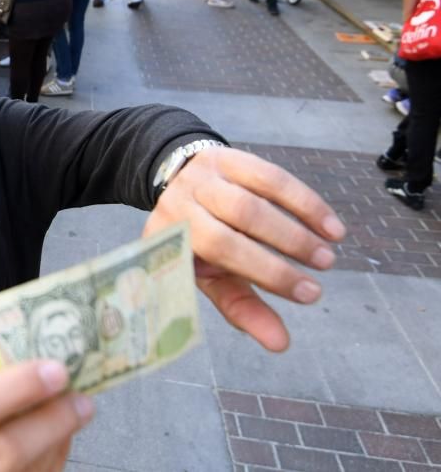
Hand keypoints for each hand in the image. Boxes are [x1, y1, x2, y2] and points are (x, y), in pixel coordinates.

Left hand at [143, 147, 345, 352]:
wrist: (178, 184)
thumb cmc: (199, 242)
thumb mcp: (210, 276)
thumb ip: (241, 308)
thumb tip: (281, 344)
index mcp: (171, 235)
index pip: (218, 252)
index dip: (265, 273)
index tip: (309, 295)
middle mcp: (183, 202)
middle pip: (237, 224)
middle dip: (283, 251)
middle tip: (322, 272)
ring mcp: (205, 177)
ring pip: (253, 201)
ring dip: (297, 227)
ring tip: (328, 254)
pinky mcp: (229, 157)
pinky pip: (270, 177)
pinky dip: (304, 201)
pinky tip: (330, 226)